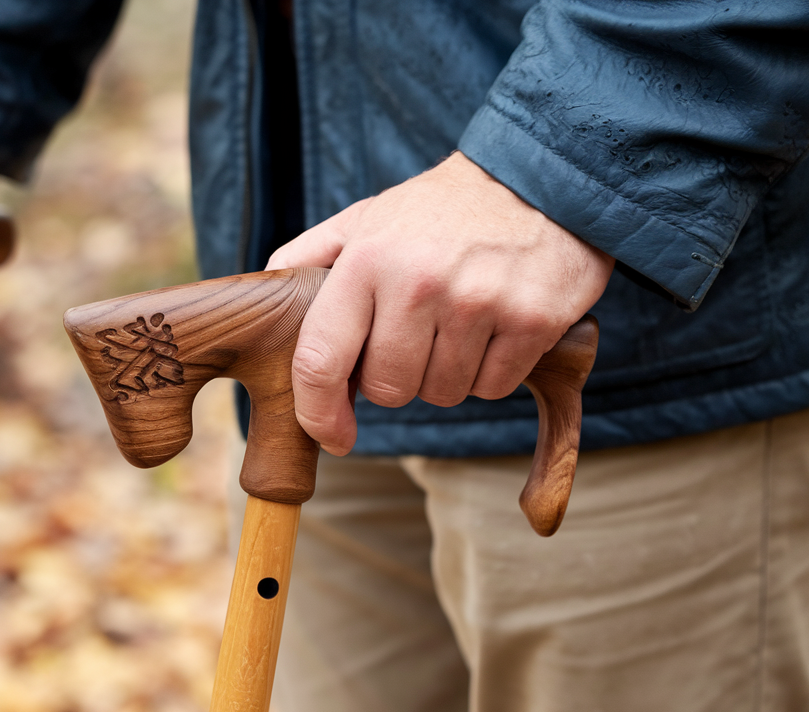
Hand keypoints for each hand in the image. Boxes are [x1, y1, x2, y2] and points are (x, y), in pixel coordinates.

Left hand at [266, 152, 613, 455]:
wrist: (539, 179)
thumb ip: (311, 256)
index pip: (321, 360)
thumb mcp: (367, 218)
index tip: (333, 435)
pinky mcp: (532, 320)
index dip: (319, 412)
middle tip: (418, 335)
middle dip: (398, 377)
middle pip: (389, 389)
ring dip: (448, 374)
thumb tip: (268, 294)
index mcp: (367, 259)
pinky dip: (491, 371)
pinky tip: (496, 327)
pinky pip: (492, 388)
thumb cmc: (441, 210)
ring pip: (442, 393)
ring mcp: (478, 303)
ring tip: (460, 322)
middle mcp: (419, 282)